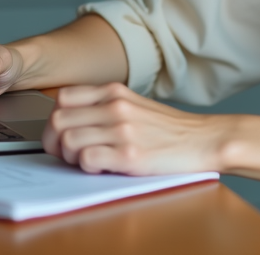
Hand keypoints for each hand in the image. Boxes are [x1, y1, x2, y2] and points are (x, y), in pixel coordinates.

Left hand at [43, 83, 227, 175]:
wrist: (205, 139)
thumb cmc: (169, 129)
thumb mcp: (135, 104)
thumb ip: (104, 107)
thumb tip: (70, 121)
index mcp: (114, 92)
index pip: (62, 98)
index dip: (55, 120)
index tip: (62, 134)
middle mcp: (115, 107)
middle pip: (57, 121)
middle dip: (54, 143)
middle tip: (68, 154)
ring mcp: (122, 130)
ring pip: (67, 141)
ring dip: (70, 158)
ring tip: (88, 162)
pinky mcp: (130, 154)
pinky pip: (87, 160)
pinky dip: (87, 168)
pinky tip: (102, 168)